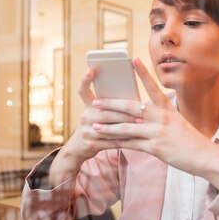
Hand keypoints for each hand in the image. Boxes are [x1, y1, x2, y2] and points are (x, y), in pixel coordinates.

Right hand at [48, 67, 139, 185]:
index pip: (82, 90)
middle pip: (105, 111)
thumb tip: (131, 99)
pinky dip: (123, 141)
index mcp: (87, 107)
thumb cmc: (94, 128)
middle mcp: (84, 116)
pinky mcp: (90, 144)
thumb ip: (109, 107)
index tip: (91, 69)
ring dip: (126, 125)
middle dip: (124, 111)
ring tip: (140, 124)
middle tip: (140, 109)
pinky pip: (110, 142)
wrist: (78, 150)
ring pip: (109, 127)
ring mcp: (86, 130)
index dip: (85, 80)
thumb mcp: (96, 115)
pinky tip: (134, 139)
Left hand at [89, 58, 218, 185]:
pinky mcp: (155, 147)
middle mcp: (161, 117)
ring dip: (108, 126)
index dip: (143, 73)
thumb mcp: (177, 122)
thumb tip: (140, 114)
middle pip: (131, 107)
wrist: (204, 157)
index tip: (133, 59)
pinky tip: (105, 141)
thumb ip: (159, 117)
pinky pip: (131, 143)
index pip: (153, 87)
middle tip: (96, 101)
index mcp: (167, 108)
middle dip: (111, 104)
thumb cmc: (189, 140)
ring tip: (93, 124)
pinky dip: (116, 142)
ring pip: (126, 127)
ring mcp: (157, 132)